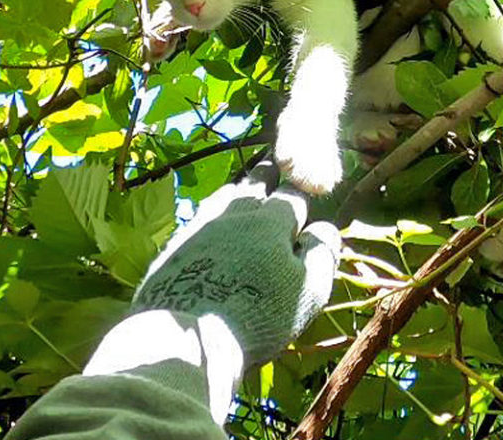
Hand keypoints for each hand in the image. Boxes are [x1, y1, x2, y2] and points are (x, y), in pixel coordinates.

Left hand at [130, 162, 339, 364]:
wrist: (187, 337)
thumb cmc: (257, 315)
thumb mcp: (306, 291)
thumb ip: (321, 254)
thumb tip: (325, 227)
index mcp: (271, 221)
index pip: (292, 194)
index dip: (302, 186)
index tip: (306, 179)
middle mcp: (236, 213)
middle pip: (254, 184)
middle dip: (268, 174)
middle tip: (273, 165)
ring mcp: (202, 225)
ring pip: (225, 195)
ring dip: (239, 188)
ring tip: (244, 186)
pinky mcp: (177, 243)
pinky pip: (201, 215)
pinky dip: (213, 210)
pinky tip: (211, 217)